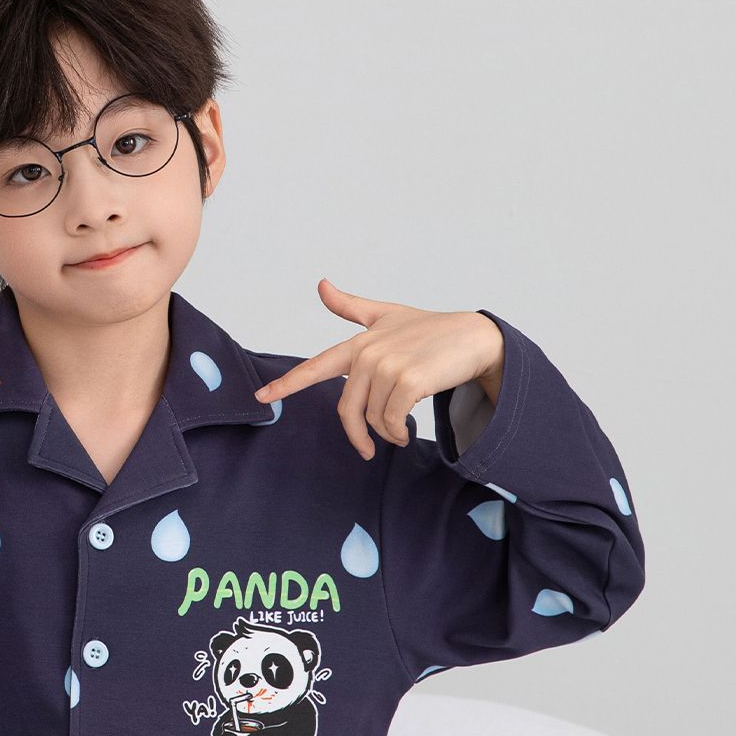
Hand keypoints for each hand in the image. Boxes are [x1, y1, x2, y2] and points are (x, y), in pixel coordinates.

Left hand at [253, 279, 505, 460]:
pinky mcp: (409, 381)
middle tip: (368, 450)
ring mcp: (388, 366)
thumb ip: (351, 307)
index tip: (261, 397)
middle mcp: (368, 353)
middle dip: (357, 435)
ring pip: (373, 418)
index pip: (316, 366)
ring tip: (400, 431)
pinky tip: (406, 432)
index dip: (287, 383)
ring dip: (387, 433)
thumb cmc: (429, 330)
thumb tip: (321, 284)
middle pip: (347, 409)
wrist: (474, 338)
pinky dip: (398, 433)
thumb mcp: (387, 315)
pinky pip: (392, 421)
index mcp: (359, 343)